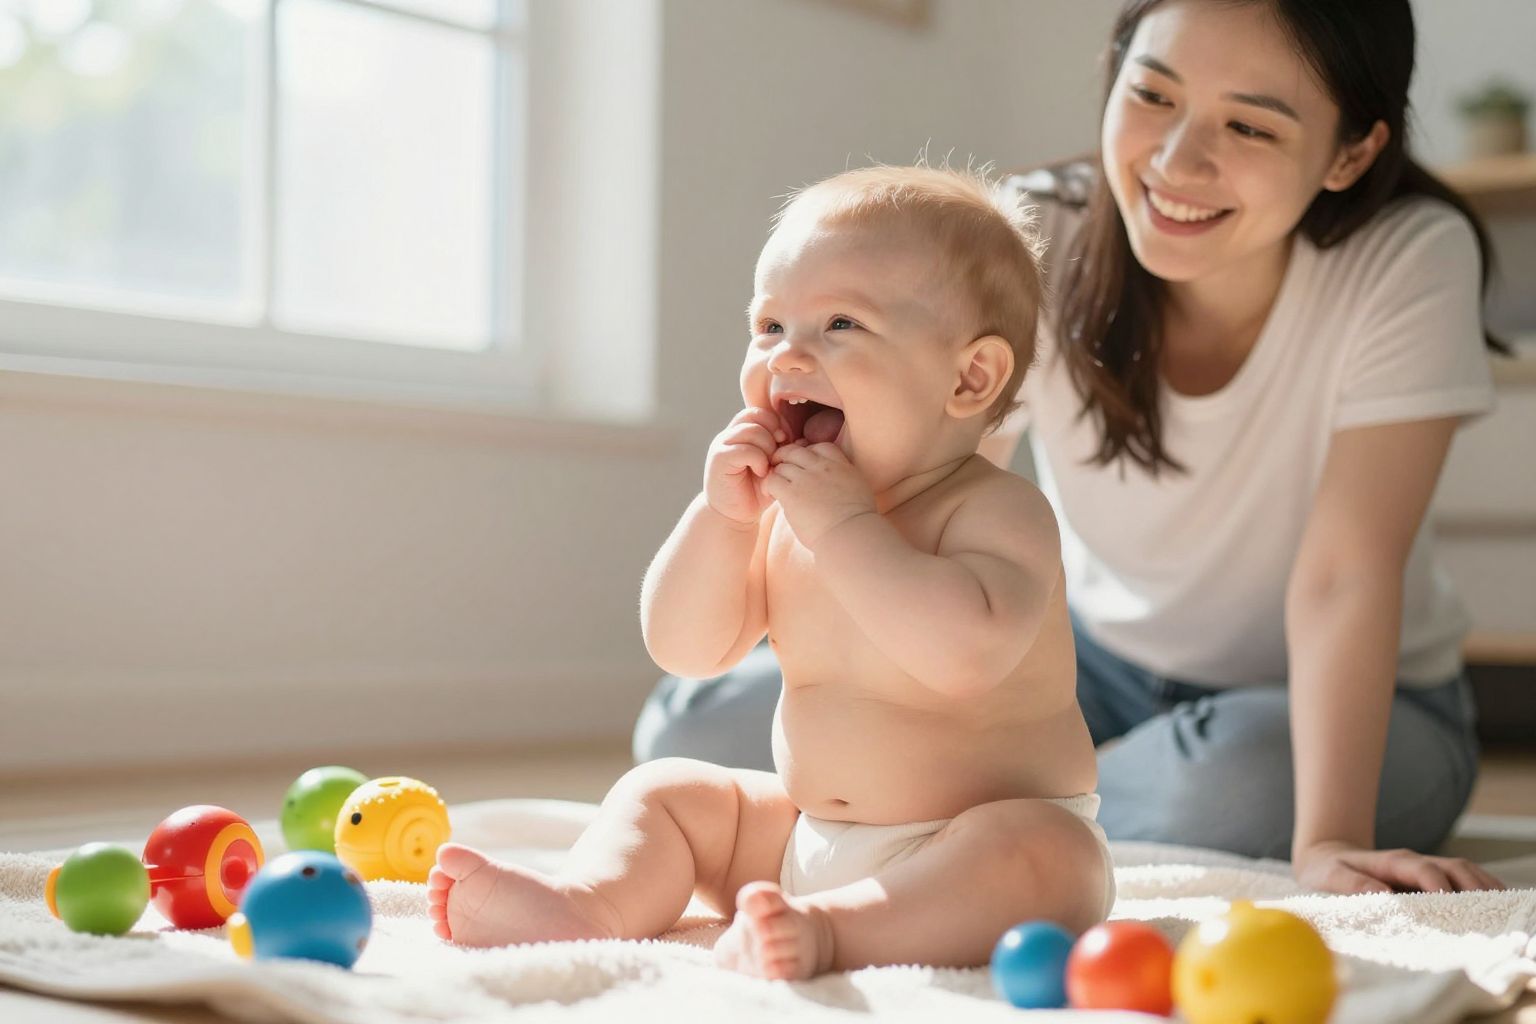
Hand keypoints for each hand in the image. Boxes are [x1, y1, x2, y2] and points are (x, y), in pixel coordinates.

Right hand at [704, 407, 787, 526]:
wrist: (734, 515)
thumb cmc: (756, 491)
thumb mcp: (773, 465)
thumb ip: (782, 449)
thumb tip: (803, 439)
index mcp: (741, 432)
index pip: (761, 412)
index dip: (777, 424)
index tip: (785, 443)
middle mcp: (729, 435)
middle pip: (756, 416)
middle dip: (773, 435)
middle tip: (778, 455)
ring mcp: (722, 445)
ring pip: (752, 431)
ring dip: (767, 448)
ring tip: (769, 466)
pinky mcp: (719, 459)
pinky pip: (744, 449)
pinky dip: (758, 460)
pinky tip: (762, 473)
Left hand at [762, 441, 875, 546]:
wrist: (850, 535)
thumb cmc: (857, 524)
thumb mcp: (860, 491)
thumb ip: (846, 481)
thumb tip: (838, 485)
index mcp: (841, 466)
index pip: (821, 447)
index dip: (809, 453)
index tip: (805, 466)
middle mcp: (823, 468)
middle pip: (797, 451)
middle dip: (786, 458)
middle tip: (781, 470)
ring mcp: (807, 479)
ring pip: (782, 464)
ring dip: (777, 474)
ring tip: (776, 487)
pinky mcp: (792, 494)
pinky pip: (772, 480)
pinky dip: (769, 485)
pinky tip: (771, 494)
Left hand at [1293, 839, 1505, 893]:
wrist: (1327, 857)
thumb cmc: (1328, 870)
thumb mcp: (1329, 876)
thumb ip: (1352, 883)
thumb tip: (1381, 894)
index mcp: (1391, 862)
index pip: (1422, 868)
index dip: (1437, 882)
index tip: (1448, 901)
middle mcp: (1414, 863)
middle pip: (1454, 867)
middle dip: (1474, 886)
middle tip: (1488, 912)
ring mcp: (1426, 869)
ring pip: (1465, 871)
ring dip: (1485, 886)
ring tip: (1502, 908)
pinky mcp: (1431, 879)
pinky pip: (1464, 880)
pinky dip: (1483, 889)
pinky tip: (1496, 905)